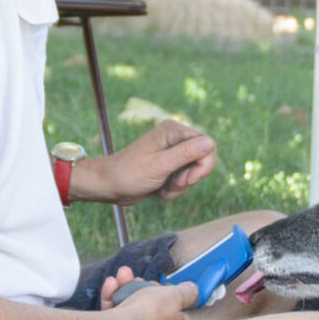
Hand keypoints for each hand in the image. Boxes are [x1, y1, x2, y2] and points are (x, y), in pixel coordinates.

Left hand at [72, 119, 215, 205]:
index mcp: (173, 131)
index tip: (186, 180)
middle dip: (189, 178)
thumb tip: (210, 142)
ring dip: (180, 186)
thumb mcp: (160, 166)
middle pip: (202, 160)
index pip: (207, 146)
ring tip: (161, 186)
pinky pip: (183, 179)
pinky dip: (174, 188)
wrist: (108, 185)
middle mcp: (174, 138)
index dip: (202, 166)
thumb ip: (186, 154)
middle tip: (171, 183)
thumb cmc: (129, 174)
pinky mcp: (168, 164)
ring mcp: (171, 152)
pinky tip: (159, 188)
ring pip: (193, 172)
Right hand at [99, 266, 197, 319]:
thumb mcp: (174, 296)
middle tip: (140, 280)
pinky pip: (117, 310)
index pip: (181, 311)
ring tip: (123, 275)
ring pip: (133, 303)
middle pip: (153, 303)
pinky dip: (113, 295)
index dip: (172, 295)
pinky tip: (111, 284)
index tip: (164, 286)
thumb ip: (186, 292)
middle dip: (144, 286)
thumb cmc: (149, 313)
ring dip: (126, 285)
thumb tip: (193, 289)